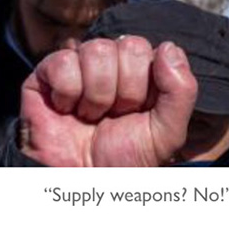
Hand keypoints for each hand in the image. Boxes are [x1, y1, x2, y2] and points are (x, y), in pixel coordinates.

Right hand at [18, 37, 196, 167]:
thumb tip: (168, 48)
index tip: (138, 111)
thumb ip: (181, 90)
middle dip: (125, 90)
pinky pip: (63, 61)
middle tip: (114, 115)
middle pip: (128, 46)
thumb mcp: (167, 131)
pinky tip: (67, 109)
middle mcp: (114, 61)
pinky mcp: (47, 73)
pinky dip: (67, 92)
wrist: (84, 182)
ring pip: (97, 50)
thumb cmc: (125, 156)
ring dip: (97, 94)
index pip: (155, 50)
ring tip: (91, 115)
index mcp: (144, 68)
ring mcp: (80, 63)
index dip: (147, 85)